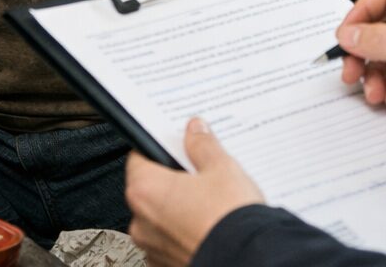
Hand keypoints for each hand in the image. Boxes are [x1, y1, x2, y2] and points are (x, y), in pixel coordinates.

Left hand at [126, 119, 263, 266]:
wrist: (246, 259)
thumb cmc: (228, 218)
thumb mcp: (220, 167)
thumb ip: (202, 145)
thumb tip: (195, 132)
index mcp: (146, 190)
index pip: (140, 155)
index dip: (161, 145)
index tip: (178, 143)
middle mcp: (141, 222)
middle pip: (150, 186)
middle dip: (173, 176)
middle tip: (200, 170)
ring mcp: (153, 248)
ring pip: (161, 215)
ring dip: (179, 205)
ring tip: (210, 199)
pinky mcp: (167, 264)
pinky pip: (171, 238)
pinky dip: (184, 229)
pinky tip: (208, 222)